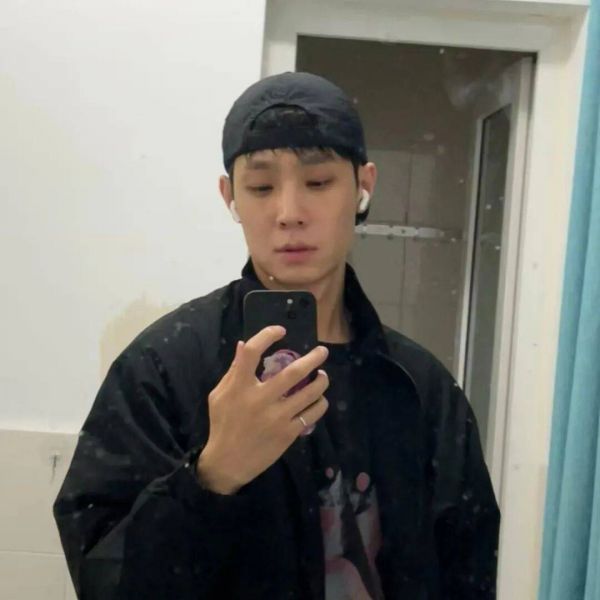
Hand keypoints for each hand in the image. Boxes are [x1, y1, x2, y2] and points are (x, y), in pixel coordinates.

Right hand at [196, 326, 329, 494]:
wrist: (227, 463)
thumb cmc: (223, 425)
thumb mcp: (219, 395)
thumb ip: (233, 371)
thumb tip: (244, 345)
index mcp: (239, 387)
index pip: (252, 352)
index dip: (267, 335)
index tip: (281, 330)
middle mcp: (260, 399)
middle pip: (293, 372)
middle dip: (313, 358)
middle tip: (323, 351)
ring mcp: (276, 417)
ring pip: (309, 393)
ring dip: (321, 381)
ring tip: (323, 376)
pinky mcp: (288, 433)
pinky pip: (312, 414)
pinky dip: (320, 404)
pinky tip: (320, 400)